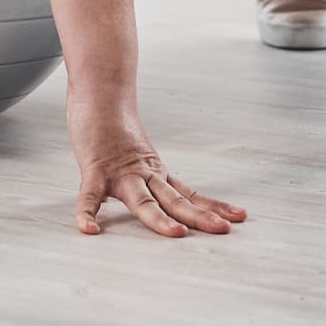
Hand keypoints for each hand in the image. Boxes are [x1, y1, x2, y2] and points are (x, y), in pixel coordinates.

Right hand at [67, 86, 246, 237]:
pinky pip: (89, 196)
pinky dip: (87, 213)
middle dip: (199, 217)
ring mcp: (119, 173)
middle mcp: (143, 174)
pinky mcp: (94, 170)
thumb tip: (143, 194)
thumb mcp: (135, 153)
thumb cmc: (113, 123)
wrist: (100, 91)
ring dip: (160, 219)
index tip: (239, 216)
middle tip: (223, 229)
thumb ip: (139, 175)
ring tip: (177, 234)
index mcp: (154, 172)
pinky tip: (90, 229)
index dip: (213, 206)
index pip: (189, 194)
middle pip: (175, 200)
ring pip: (143, 200)